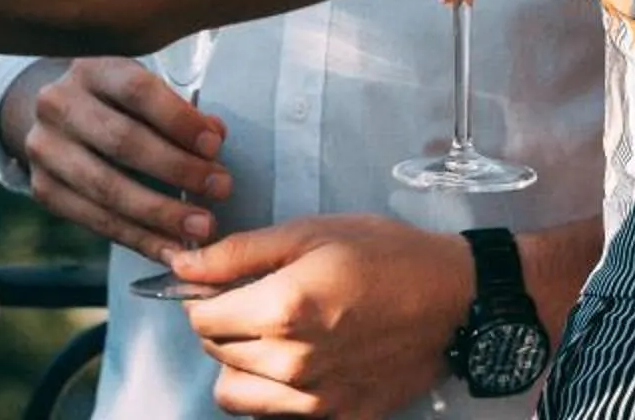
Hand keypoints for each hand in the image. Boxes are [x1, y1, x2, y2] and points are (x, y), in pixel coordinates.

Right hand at [3, 57, 229, 262]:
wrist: (52, 117)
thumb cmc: (111, 102)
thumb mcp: (139, 90)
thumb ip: (176, 110)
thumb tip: (214, 134)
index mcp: (90, 70)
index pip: (136, 91)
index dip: (178, 119)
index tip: (215, 145)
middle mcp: (58, 104)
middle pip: (122, 141)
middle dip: (178, 169)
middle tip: (220, 188)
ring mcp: (45, 149)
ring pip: (107, 188)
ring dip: (161, 213)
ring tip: (201, 227)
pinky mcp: (43, 189)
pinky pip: (95, 221)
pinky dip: (138, 238)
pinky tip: (170, 249)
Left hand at [175, 215, 475, 418]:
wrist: (454, 299)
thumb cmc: (384, 254)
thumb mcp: (308, 233)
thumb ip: (237, 253)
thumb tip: (180, 265)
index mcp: (281, 310)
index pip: (200, 318)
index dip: (200, 296)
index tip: (218, 284)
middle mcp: (292, 363)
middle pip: (215, 353)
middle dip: (221, 325)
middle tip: (250, 302)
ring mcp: (316, 399)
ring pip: (235, 395)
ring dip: (239, 365)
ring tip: (268, 336)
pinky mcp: (340, 418)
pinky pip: (276, 416)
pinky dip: (273, 394)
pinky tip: (297, 362)